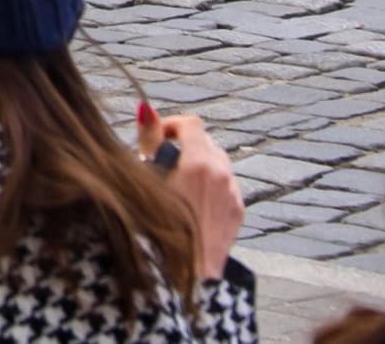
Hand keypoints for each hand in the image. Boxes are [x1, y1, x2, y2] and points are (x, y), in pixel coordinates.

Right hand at [138, 102, 241, 269]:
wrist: (186, 276)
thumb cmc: (158, 229)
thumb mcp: (146, 181)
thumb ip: (148, 141)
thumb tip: (147, 108)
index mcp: (198, 162)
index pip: (190, 123)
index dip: (171, 126)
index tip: (157, 141)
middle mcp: (221, 173)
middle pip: (204, 143)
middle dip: (184, 148)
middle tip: (162, 168)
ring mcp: (233, 193)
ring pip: (217, 164)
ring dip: (199, 167)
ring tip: (177, 190)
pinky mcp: (238, 211)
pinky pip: (225, 186)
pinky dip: (211, 188)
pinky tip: (193, 208)